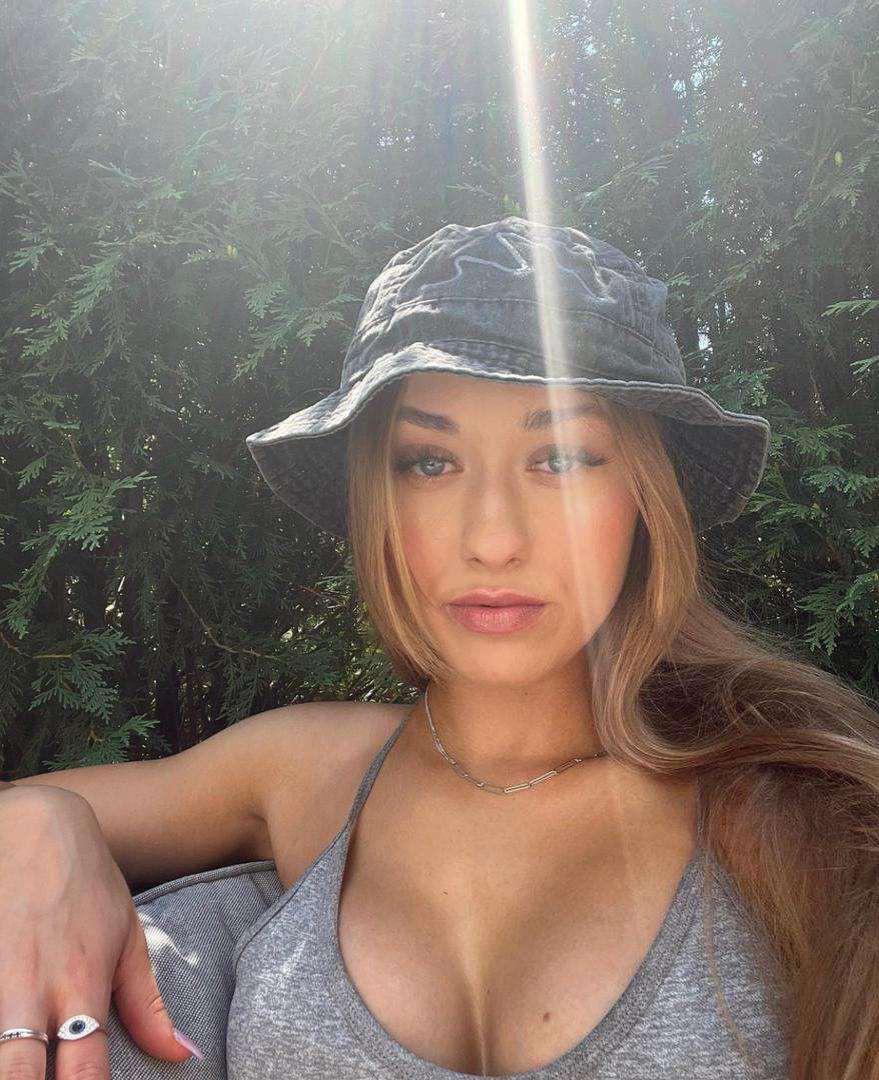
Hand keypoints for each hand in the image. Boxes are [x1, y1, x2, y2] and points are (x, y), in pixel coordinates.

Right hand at [0, 786, 200, 1078]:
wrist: (32, 826)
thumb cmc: (86, 882)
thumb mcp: (127, 936)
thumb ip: (148, 1004)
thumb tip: (182, 1056)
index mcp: (81, 985)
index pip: (85, 1073)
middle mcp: (33, 991)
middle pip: (22, 1077)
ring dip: (12, 1068)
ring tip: (26, 1070)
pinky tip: (4, 1045)